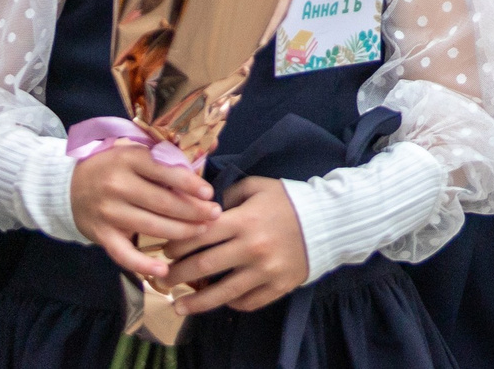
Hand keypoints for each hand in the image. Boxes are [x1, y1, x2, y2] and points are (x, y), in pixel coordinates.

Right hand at [68, 144, 220, 282]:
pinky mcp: (100, 234)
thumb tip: (211, 146)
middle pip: (162, 202)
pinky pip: (123, 254)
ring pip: (151, 227)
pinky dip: (142, 264)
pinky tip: (163, 270)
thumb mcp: (136, 150)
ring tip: (201, 232)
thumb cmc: (114, 165)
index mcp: (129, 159)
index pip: (164, 171)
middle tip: (215, 215)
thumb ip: (169, 152)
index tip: (209, 194)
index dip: (189, 184)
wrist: (69, 186)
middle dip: (193, 211)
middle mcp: (117, 185)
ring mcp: (108, 212)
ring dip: (180, 232)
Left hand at [167, 176, 307, 314]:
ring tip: (178, 306)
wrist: (329, 221)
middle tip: (164, 278)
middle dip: (177, 274)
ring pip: (221, 293)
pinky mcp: (278, 287)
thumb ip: (230, 194)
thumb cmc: (289, 201)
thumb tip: (204, 208)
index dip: (177, 244)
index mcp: (244, 220)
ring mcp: (265, 271)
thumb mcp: (259, 186)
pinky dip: (231, 303)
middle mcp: (252, 247)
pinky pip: (247, 302)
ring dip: (195, 302)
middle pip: (203, 266)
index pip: (199, 234)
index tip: (166, 250)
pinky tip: (221, 301)